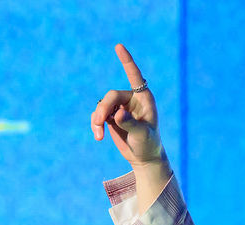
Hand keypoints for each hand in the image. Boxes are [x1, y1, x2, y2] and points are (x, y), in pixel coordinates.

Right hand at [91, 44, 163, 169]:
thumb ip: (130, 123)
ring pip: (102, 105)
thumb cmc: (148, 145)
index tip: (118, 46)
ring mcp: (120, 106)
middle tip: (99, 123)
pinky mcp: (111, 115)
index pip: (135, 75)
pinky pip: (98, 114)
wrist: (144, 158)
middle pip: (112, 96)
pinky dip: (96, 123)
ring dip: (98, 118)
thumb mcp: (142, 135)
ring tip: (99, 135)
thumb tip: (117, 113)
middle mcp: (132, 99)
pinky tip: (98, 136)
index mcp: (144, 98)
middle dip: (103, 109)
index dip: (126, 61)